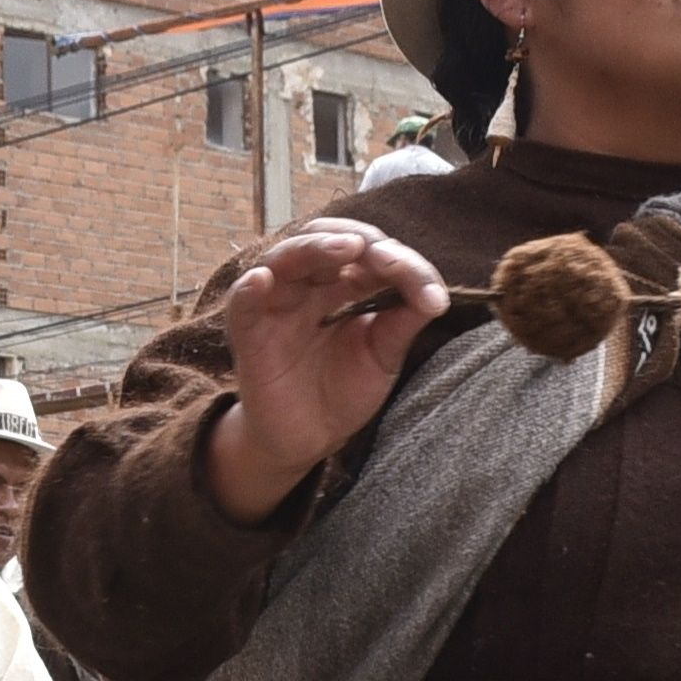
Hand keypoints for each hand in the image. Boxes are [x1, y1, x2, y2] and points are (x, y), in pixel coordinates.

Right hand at [206, 223, 446, 521]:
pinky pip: (242, 303)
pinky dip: (249, 288)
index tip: (432, 297)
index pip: (370, 254)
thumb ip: (404, 321)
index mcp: (343, 284)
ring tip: (346, 248)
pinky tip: (263, 278)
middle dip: (358, 240)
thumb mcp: (383, 355)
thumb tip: (438, 296)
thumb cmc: (343, 391)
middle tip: (386, 257)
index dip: (402, 264)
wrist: (309, 439)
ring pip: (286, 258)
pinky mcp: (249, 333)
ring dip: (315, 247)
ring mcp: (277, 305)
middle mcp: (309, 286)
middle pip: (325, 240)